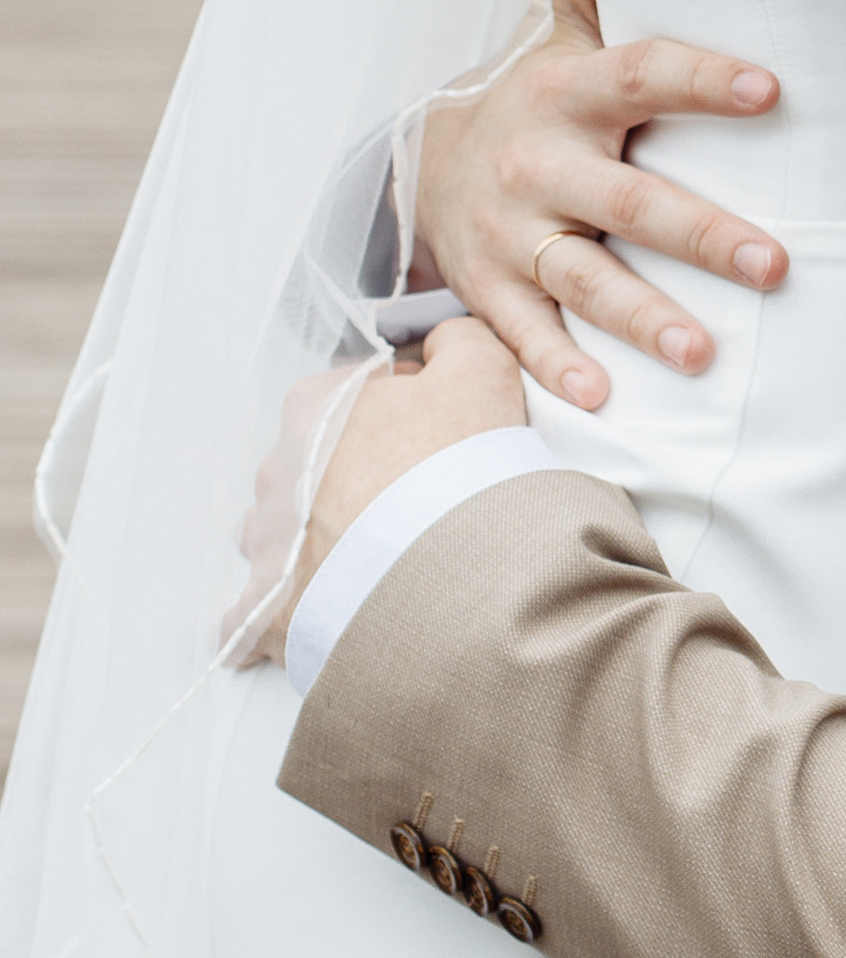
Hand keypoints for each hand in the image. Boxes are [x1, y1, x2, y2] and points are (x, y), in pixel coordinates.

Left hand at [231, 318, 527, 667]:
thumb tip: (440, 342)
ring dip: (314, 543)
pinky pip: (250, 615)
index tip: (442, 442)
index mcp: (316, 408)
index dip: (406, 414)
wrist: (449, 578)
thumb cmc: (460, 473)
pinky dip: (275, 614)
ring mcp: (268, 543)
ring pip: (280, 534)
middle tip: (417, 504)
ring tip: (375, 564)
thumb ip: (458, 342)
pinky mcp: (266, 610)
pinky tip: (307, 615)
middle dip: (355, 478)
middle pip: (315, 466)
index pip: (357, 398)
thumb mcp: (484, 374)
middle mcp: (278, 471)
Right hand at [412, 0, 790, 410]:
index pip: (644, 74)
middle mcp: (540, 164)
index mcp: (569, 89)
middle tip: (777, 263)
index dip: (705, 80)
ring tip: (705, 355)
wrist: (422, 166)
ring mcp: (512, 234)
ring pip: (582, 279)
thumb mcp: (557, 22)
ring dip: (643, 318)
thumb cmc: (537, 92)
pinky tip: (604, 400)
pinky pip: (523, 336)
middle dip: (701, 233)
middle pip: (627, 200)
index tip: (773, 90)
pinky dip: (558, 369)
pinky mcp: (491, 291)